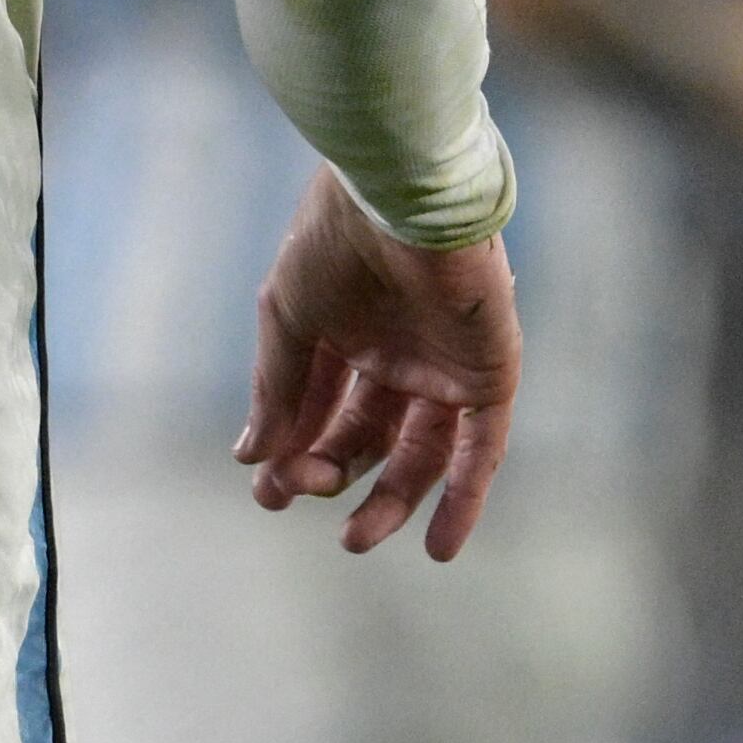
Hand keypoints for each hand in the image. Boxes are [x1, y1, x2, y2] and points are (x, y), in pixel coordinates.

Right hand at [238, 170, 520, 561]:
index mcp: (347, 336)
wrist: (400, 194)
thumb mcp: (287, 317)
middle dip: (329, 473)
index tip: (268, 494)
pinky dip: (465, 499)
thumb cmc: (335, 239)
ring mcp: (446, 367)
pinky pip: (482, 449)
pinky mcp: (489, 374)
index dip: (293, 457)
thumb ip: (276, 389)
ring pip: (420, 454)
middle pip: (365, 439)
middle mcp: (398, 355)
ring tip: (355, 540)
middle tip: (300, 493)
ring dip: (389, 501)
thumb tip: (252, 458)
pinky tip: (440, 548)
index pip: (320, 414)